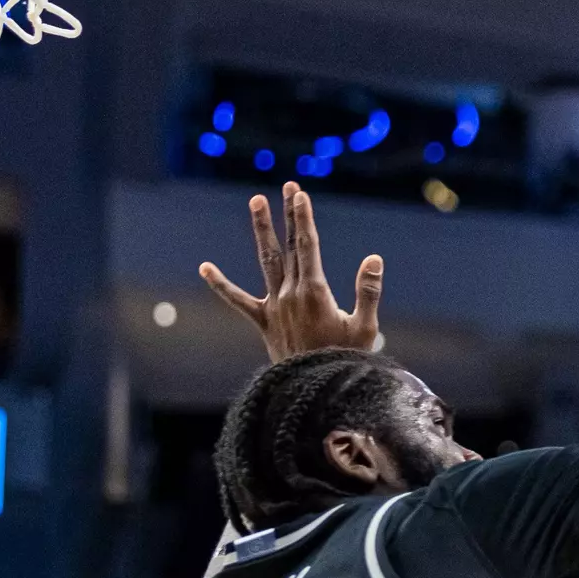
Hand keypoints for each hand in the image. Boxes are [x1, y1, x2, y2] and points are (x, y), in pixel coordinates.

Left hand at [199, 182, 384, 362]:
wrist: (315, 390)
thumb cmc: (345, 360)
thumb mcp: (366, 328)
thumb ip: (368, 292)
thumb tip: (374, 259)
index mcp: (315, 293)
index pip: (308, 246)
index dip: (304, 218)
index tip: (300, 194)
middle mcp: (291, 294)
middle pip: (290, 246)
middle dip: (289, 215)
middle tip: (288, 187)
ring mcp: (274, 307)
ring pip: (268, 261)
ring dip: (262, 231)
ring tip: (257, 202)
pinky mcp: (264, 322)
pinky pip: (238, 301)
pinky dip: (221, 285)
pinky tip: (205, 267)